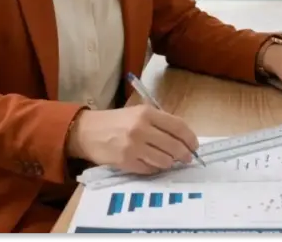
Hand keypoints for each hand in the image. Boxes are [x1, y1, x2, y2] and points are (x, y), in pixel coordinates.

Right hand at [65, 105, 199, 173]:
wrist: (87, 132)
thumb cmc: (116, 122)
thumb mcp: (137, 113)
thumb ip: (159, 122)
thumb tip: (183, 139)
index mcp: (147, 113)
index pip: (178, 127)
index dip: (190, 138)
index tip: (194, 145)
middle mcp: (141, 128)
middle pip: (174, 146)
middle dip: (184, 154)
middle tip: (186, 158)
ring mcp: (133, 146)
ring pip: (165, 161)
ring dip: (169, 163)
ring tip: (167, 160)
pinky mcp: (126, 162)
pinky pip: (150, 169)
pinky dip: (154, 168)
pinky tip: (151, 163)